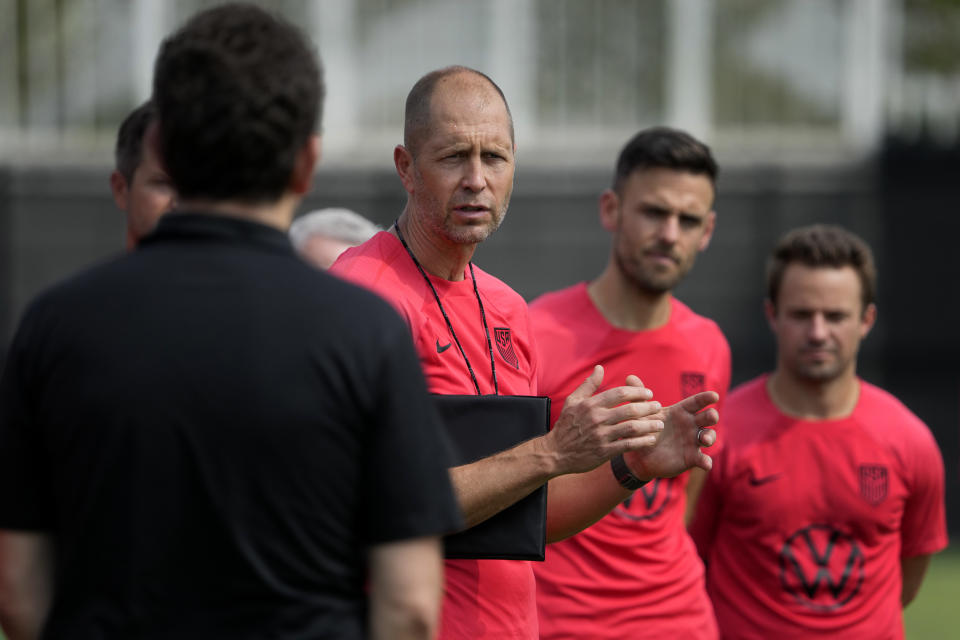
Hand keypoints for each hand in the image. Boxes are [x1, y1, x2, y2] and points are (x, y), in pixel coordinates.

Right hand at [543, 366, 663, 475]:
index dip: (637, 392)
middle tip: (658, 406)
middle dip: (648, 407)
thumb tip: (600, 368)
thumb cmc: (566, 425)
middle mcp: (597, 418)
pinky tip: (651, 439)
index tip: (649, 393)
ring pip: (631, 427)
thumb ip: (588, 385)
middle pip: (629, 409)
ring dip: (649, 424)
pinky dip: (642, 442)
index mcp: (590, 404)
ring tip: (660, 423)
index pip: (620, 393)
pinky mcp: (604, 452)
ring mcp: (601, 436)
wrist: (555, 453)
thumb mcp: (573, 401)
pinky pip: (628, 445)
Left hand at [623, 390, 718, 480]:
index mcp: (681, 411)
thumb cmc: (644, 429)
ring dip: (710, 437)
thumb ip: (638, 397)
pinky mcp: (691, 457)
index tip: (714, 395)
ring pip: (709, 436)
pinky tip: (706, 464)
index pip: (697, 402)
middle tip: (710, 416)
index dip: (706, 398)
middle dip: (712, 416)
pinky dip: (706, 461)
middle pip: (708, 417)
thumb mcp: (641, 414)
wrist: (639, 454)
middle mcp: (691, 425)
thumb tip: (630, 377)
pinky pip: (702, 459)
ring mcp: (693, 441)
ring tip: (704, 439)